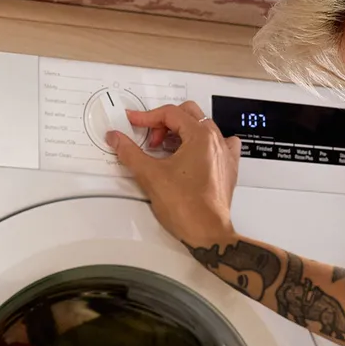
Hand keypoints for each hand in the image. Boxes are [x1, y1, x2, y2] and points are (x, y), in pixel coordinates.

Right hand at [106, 102, 241, 248]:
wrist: (207, 232)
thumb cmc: (188, 208)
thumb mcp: (150, 175)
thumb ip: (130, 152)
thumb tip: (117, 138)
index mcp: (201, 136)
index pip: (170, 113)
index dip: (147, 116)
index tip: (134, 122)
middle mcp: (216, 141)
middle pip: (188, 114)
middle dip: (164, 123)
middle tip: (150, 140)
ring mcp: (225, 155)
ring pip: (202, 128)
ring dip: (181, 132)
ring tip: (165, 149)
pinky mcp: (227, 169)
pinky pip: (220, 144)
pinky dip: (204, 143)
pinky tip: (192, 153)